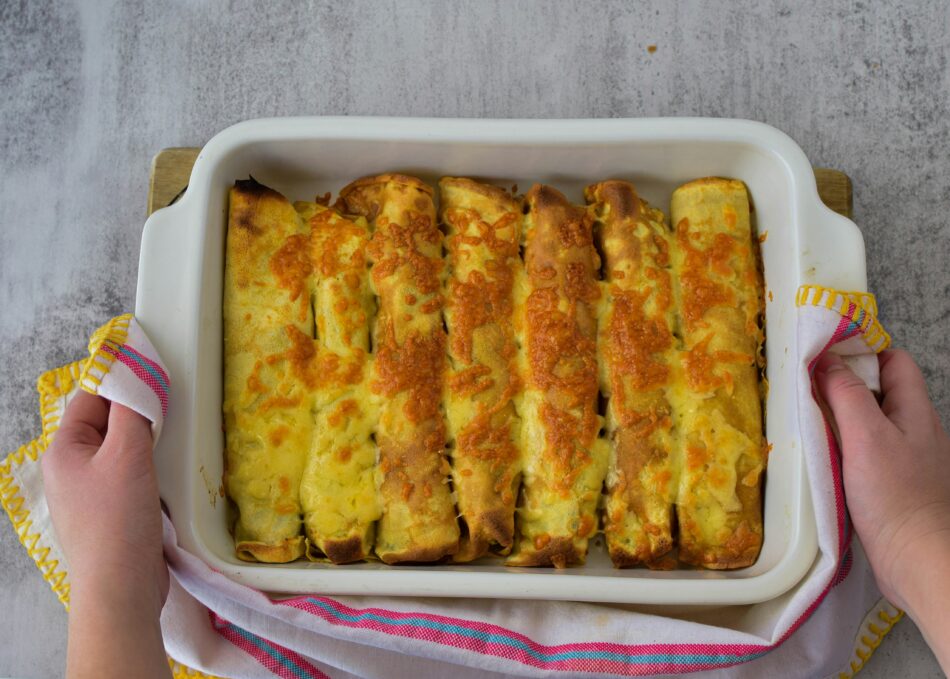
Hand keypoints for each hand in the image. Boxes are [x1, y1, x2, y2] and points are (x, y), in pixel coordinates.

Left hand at [42, 391, 170, 678]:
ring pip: (120, 451)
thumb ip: (133, 412)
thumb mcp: (128, 455)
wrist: (121, 588)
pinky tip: (166, 473)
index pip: (90, 398)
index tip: (156, 373)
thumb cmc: (118, 519)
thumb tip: (137, 377)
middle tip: (169, 408)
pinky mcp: (109, 514)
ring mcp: (88, 494)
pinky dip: (148, 469)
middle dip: (137, 414)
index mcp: (63, 450)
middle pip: (106, 423)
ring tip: (170, 440)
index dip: (121, 382)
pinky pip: (128, 476)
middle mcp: (69, 469)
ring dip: (146, 443)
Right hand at [816, 349, 949, 670]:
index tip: (823, 354)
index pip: (894, 361)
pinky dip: (845, 446)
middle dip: (844, 384)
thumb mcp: (866, 435)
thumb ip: (846, 394)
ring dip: (841, 417)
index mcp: (915, 410)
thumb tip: (825, 359)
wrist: (917, 558)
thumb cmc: (894, 494)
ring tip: (806, 418)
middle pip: (880, 390)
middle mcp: (916, 429)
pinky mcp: (895, 484)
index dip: (862, 351)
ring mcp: (908, 458)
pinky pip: (867, 451)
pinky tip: (823, 456)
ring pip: (872, 422)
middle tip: (805, 386)